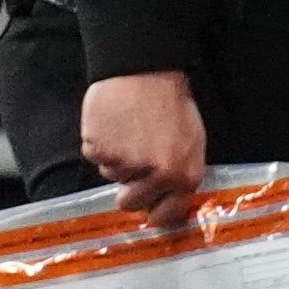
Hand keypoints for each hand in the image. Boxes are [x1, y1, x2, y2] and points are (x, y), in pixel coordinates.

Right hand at [79, 70, 208, 215]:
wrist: (146, 73)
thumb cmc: (172, 106)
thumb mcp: (192, 142)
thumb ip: (182, 174)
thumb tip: (171, 203)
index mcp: (184, 175)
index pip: (166, 215)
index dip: (155, 215)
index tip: (150, 213)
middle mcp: (156, 175)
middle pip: (130, 203)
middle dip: (129, 188)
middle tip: (134, 162)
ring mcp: (126, 163)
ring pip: (111, 176)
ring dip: (117, 160)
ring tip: (129, 131)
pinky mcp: (100, 149)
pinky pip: (95, 156)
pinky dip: (100, 143)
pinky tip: (113, 124)